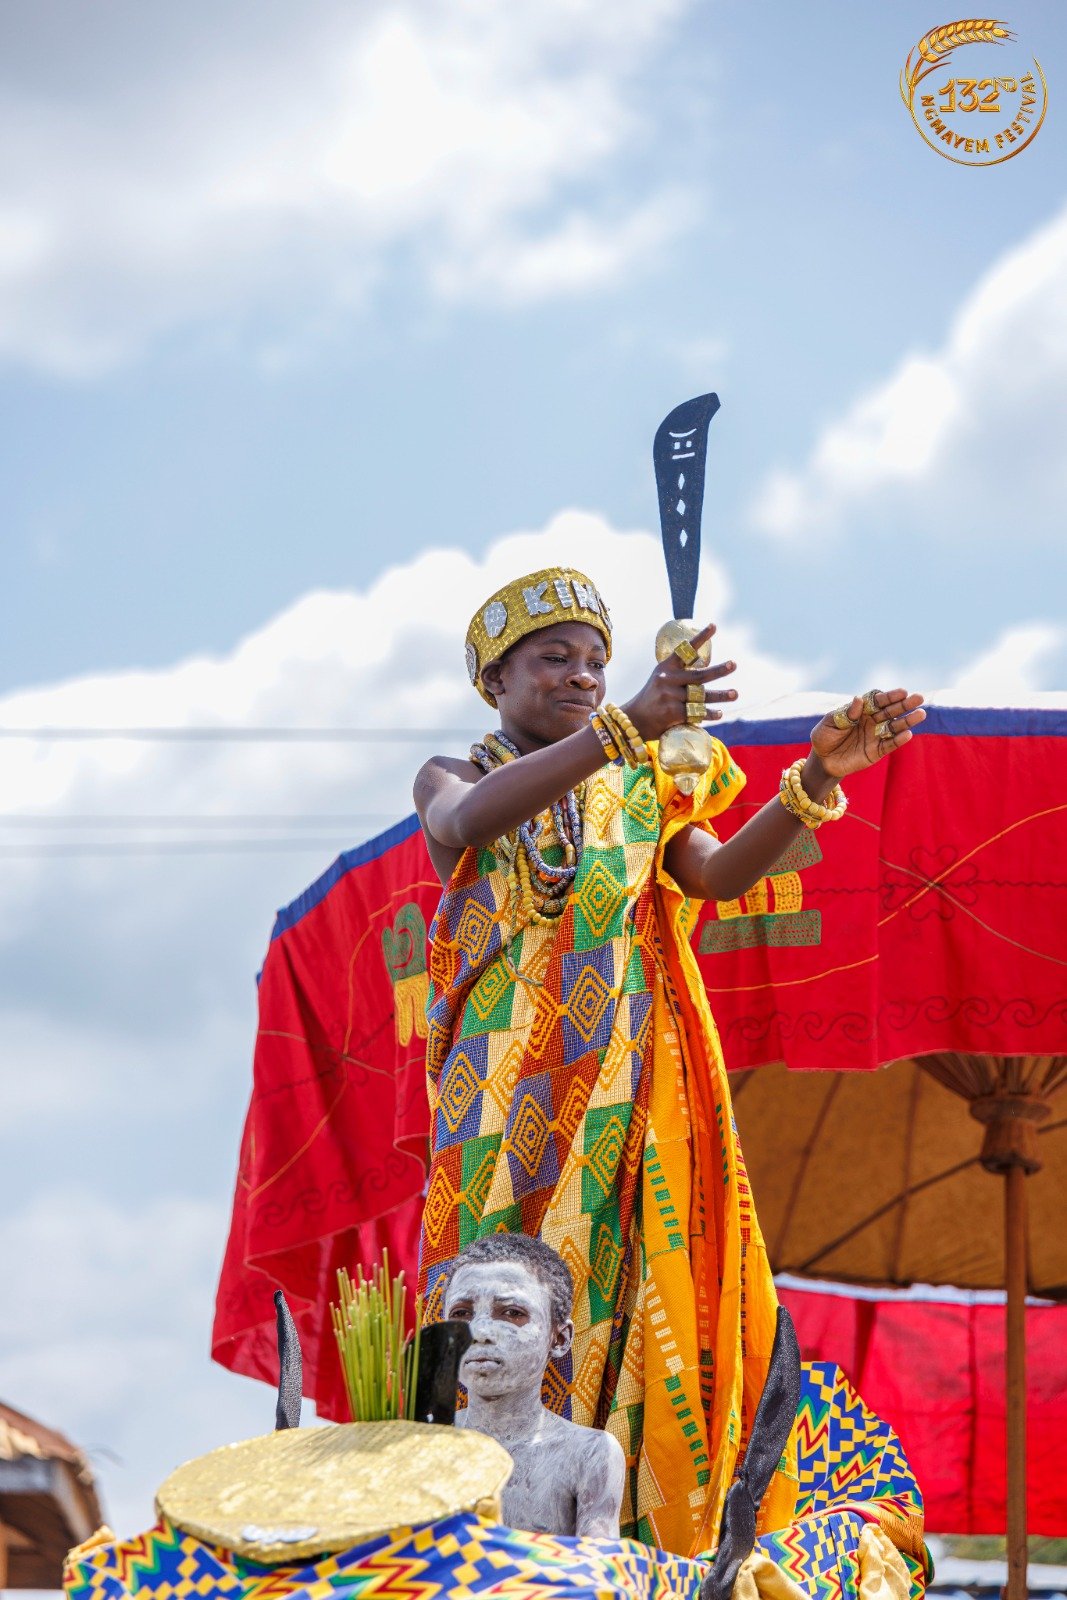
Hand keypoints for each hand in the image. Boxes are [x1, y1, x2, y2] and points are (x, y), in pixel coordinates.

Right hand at [621, 623, 737, 741]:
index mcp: (666, 667)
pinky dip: (709, 714)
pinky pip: (696, 712)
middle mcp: (668, 679)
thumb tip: (704, 667)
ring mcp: (670, 696)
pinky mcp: (672, 712)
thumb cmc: (653, 698)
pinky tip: (719, 714)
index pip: (685, 650)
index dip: (700, 638)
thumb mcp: (661, 679)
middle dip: (719, 670)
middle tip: (733, 664)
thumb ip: (679, 673)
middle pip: (699, 675)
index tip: (714, 626)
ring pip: (701, 696)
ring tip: (735, 693)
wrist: (634, 719)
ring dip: (721, 696)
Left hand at [811, 688, 925, 779]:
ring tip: (921, 714)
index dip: (890, 696)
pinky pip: (889, 745)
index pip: (878, 700)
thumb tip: (859, 698)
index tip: (902, 692)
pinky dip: (898, 740)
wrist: (822, 760)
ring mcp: (876, 735)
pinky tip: (908, 734)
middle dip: (904, 704)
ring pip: (895, 727)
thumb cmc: (824, 737)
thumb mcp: (830, 723)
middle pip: (891, 711)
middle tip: (919, 698)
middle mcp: (872, 720)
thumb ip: (846, 714)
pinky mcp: (876, 751)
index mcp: (861, 710)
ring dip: (907, 721)